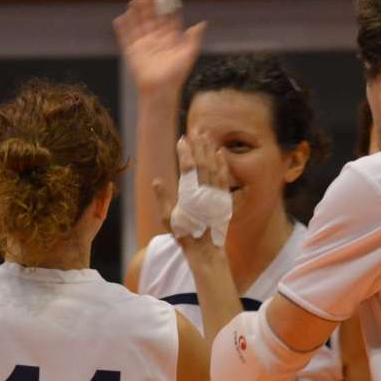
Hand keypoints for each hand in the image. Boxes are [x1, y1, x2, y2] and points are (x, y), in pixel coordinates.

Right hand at [113, 0, 206, 98]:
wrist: (160, 90)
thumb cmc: (177, 75)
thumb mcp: (188, 54)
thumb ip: (194, 39)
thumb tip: (202, 23)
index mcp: (169, 40)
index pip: (167, 19)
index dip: (166, 7)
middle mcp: (156, 40)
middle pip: (152, 19)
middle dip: (150, 6)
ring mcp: (143, 46)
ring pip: (139, 25)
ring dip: (137, 13)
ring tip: (135, 0)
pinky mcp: (132, 53)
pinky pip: (126, 38)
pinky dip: (123, 29)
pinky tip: (121, 18)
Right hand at [160, 133, 232, 251]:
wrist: (206, 250)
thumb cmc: (185, 236)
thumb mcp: (168, 220)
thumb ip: (163, 199)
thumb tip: (156, 180)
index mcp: (189, 195)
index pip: (187, 168)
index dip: (184, 152)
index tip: (182, 139)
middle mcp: (204, 193)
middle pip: (201, 163)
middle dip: (198, 146)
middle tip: (196, 130)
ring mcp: (215, 195)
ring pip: (213, 167)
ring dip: (210, 150)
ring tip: (207, 135)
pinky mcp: (224, 199)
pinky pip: (224, 178)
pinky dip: (222, 164)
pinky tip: (221, 153)